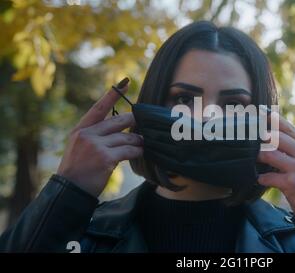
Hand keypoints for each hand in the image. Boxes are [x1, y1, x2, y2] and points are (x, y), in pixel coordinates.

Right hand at [57, 78, 142, 196]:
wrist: (70, 190)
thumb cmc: (78, 169)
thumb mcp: (80, 146)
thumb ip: (96, 135)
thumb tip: (121, 128)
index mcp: (81, 129)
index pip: (99, 107)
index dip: (113, 94)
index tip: (125, 82)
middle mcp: (87, 134)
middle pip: (119, 121)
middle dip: (134, 122)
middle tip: (143, 124)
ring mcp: (96, 145)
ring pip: (127, 137)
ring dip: (138, 141)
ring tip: (142, 144)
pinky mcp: (105, 158)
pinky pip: (129, 151)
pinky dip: (137, 151)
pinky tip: (140, 153)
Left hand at [257, 112, 294, 214]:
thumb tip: (277, 140)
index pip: (290, 130)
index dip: (275, 120)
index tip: (262, 114)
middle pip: (278, 138)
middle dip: (261, 136)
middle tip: (249, 137)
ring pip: (270, 154)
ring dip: (258, 156)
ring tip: (252, 158)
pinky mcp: (292, 183)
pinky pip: (269, 177)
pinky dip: (262, 178)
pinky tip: (259, 179)